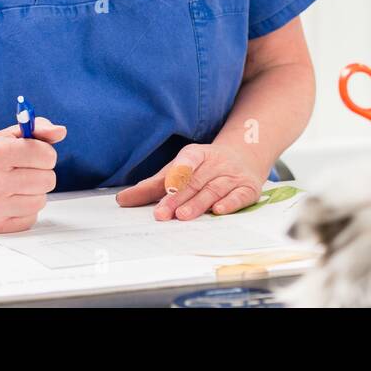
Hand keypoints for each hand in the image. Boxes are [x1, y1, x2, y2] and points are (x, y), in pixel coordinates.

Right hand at [0, 119, 65, 232]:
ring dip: (34, 193)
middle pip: (48, 180)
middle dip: (41, 174)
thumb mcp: (8, 136)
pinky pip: (31, 218)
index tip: (33, 154)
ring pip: (41, 201)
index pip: (46, 155)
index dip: (45, 154)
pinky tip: (10, 202)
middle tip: (24, 172)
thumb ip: (38, 128)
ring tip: (16, 187)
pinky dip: (25, 210)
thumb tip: (60, 131)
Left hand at [115, 143, 267, 220]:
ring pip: (214, 189)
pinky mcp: (248, 189)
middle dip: (178, 198)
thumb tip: (122, 200)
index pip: (187, 160)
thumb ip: (152, 186)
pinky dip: (230, 203)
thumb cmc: (203, 169)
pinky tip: (218, 210)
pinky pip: (239, 196)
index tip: (167, 185)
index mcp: (197, 154)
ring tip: (183, 216)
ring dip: (199, 203)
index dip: (178, 172)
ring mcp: (232, 175)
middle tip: (163, 213)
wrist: (244, 158)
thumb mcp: (178, 170)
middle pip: (195, 181)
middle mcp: (216, 163)